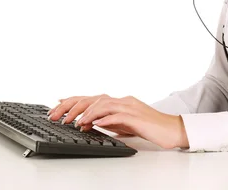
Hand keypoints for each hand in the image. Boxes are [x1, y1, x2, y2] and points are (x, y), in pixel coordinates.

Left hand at [47, 94, 188, 149]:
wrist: (172, 130)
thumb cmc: (150, 128)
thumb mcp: (125, 125)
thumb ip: (109, 121)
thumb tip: (89, 123)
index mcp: (119, 101)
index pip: (92, 98)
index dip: (73, 101)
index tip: (56, 106)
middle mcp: (123, 100)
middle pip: (93, 98)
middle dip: (72, 106)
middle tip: (56, 115)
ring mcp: (129, 106)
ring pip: (102, 103)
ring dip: (85, 112)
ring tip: (73, 122)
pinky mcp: (135, 116)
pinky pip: (115, 114)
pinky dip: (102, 118)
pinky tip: (92, 123)